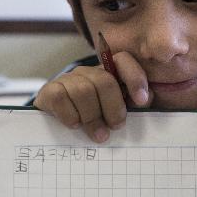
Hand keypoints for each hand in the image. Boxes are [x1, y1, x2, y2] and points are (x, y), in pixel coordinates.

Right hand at [34, 52, 151, 142]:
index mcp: (107, 75)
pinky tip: (74, 125)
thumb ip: (131, 105)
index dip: (135, 77)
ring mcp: (67, 80)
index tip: (141, 101)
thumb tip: (146, 101)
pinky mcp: (49, 91)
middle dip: (113, 107)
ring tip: (99, 136)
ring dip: (93, 117)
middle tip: (115, 127)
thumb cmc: (91, 122)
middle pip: (104, 81)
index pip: (123, 61)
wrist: (54, 128)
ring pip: (83, 91)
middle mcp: (87, 73)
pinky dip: (70, 115)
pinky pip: (61, 98)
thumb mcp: (113, 114)